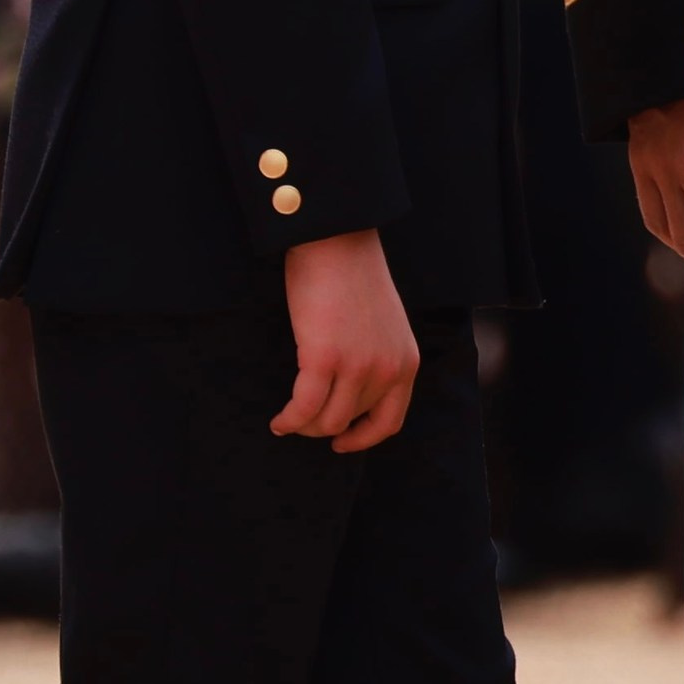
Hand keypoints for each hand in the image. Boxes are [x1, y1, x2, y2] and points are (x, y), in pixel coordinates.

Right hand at [273, 230, 418, 453]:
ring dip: (303, 425)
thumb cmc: (353, 275)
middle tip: (300, 418)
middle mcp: (387, 370)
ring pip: (326, 421)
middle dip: (322, 425)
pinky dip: (288, 419)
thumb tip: (347, 391)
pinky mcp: (325, 359)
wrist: (338, 240)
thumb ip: (375, 357)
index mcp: (405, 361)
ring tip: (287, 419)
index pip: (390, 421)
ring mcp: (358, 367)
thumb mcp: (381, 324)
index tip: (341, 442)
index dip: (363, 439)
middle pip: (350, 421)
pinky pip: (304, 407)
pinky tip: (278, 421)